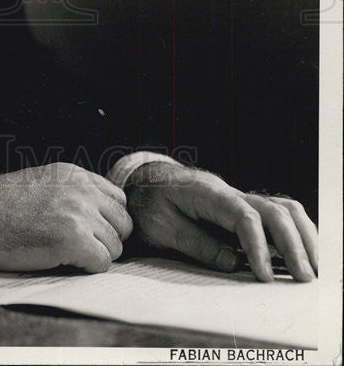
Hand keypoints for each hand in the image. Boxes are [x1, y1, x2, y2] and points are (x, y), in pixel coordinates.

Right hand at [0, 162, 132, 272]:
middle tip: (84, 248)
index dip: (107, 220)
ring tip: (70, 254)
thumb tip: (99, 216)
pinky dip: (88, 268)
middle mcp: (82, 190)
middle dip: (108, 239)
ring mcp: (80, 213)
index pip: (117, 199)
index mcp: (75, 174)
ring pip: (115, 245)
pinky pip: (102, 262)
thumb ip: (73, 192)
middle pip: (123, 222)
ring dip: (97, 255)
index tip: (93, 231)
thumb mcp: (44, 182)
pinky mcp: (74, 239)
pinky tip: (66, 262)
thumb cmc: (2, 205)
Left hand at [125, 161, 317, 281]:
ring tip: (313, 267)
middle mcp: (229, 192)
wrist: (145, 180)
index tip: (264, 276)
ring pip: (282, 207)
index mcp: (206, 193)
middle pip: (272, 209)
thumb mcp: (159, 224)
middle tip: (303, 277)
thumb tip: (231, 263)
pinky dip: (295, 232)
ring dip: (302, 236)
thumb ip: (194, 242)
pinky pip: (276, 214)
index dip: (258, 246)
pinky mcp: (242, 208)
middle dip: (292, 243)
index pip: (243, 215)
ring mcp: (238, 198)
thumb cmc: (149, 201)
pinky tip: (303, 254)